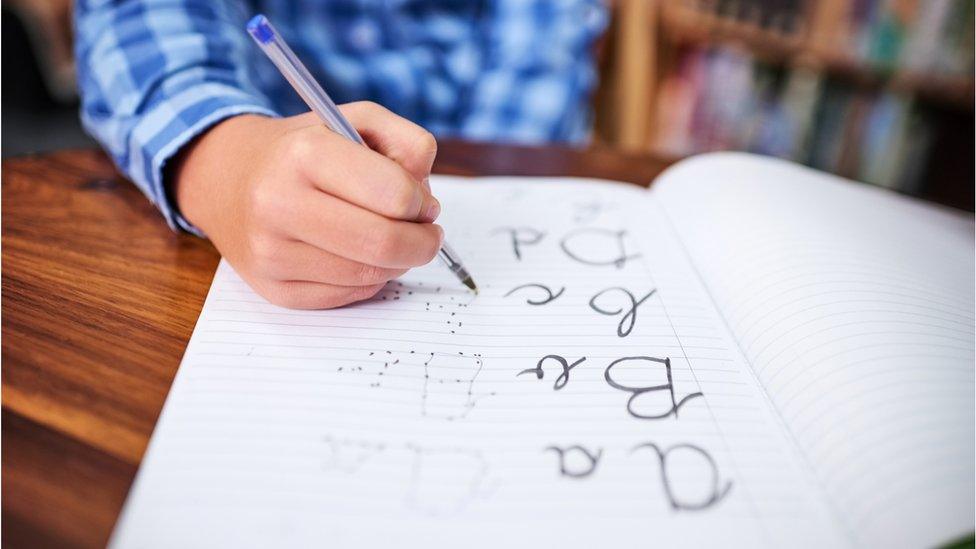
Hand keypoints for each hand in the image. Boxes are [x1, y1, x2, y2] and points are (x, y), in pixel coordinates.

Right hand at [170, 102, 441, 308]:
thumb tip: (426, 201)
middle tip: (427, 233)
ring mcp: (272, 253)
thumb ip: (407, 143)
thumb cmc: (304, 150)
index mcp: (304, 154)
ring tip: (389, 238)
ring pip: (370, 275)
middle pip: (385, 244)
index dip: (422, 202)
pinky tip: (358, 256)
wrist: (225, 180)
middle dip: (423, 243)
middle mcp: (279, 204)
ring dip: (397, 262)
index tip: (422, 202)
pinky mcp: (274, 289)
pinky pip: (349, 296)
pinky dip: (369, 279)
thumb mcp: (354, 121)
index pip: (394, 195)